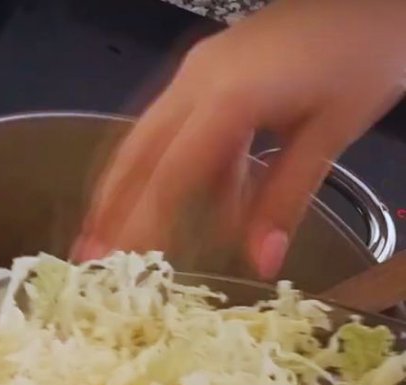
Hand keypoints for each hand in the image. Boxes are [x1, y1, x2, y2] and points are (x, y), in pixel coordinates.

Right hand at [77, 0, 405, 278]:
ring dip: (122, 187)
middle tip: (87, 254)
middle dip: (110, 205)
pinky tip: (158, 195)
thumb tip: (261, 262)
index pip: (169, 173)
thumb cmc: (366, 52)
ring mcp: (198, 70)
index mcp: (229, 97)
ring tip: (102, 232)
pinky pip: (167, 122)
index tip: (120, 261)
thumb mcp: (333, 131)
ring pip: (144, 137)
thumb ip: (287, 198)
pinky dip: (155, 164)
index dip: (141, 221)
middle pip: (137, 152)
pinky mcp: (208, 68)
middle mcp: (198, 81)